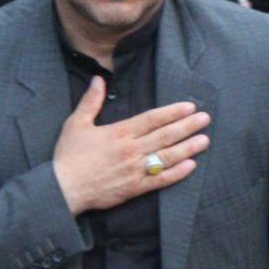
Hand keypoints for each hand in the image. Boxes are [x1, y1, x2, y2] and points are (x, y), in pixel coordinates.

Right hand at [53, 76, 209, 215]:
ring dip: (188, 148)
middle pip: (165, 136)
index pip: (152, 119)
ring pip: (167, 157)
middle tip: (206, 119)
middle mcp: (131, 150)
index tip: (190, 106)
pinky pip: (160, 180)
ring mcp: (134, 170)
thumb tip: (99, 79)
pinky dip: (177, 174)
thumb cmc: (68, 156)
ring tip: (205, 140)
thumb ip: (90, 101)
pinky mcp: (134, 189)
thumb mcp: (76, 123)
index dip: (173, 112)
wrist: (63, 189)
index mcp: (119, 133)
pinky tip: (191, 166)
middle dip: (187, 126)